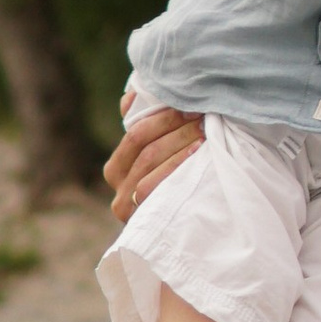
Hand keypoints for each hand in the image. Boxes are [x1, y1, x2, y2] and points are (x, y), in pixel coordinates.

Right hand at [105, 91, 206, 220]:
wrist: (186, 226)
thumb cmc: (170, 177)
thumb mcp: (155, 148)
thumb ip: (141, 121)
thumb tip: (132, 95)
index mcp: (115, 168)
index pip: (135, 134)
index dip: (162, 117)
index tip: (189, 104)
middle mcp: (119, 191)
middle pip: (146, 150)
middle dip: (176, 129)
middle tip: (201, 116)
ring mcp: (132, 209)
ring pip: (153, 166)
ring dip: (182, 144)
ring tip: (205, 131)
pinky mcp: (148, 220)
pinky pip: (161, 188)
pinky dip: (181, 166)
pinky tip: (200, 154)